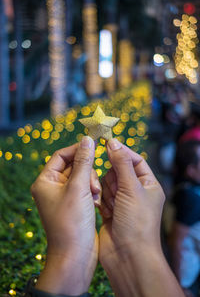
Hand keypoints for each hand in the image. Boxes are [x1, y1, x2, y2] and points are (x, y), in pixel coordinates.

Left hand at [31, 136, 99, 294]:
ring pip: (83, 177)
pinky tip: (97, 203)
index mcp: (46, 181)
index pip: (61, 155)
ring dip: (92, 184)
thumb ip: (84, 162)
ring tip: (96, 197)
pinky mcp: (75, 205)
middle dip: (87, 173)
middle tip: (93, 186)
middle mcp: (53, 187)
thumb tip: (87, 139)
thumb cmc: (72, 222)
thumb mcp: (79, 188)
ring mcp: (65, 197)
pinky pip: (87, 189)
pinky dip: (94, 193)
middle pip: (74, 166)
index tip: (95, 146)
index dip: (77, 149)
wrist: (75, 255)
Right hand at [99, 138, 164, 265]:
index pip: (135, 160)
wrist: (127, 256)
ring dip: (107, 193)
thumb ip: (121, 163)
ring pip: (107, 183)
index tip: (105, 144)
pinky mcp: (110, 211)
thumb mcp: (131, 188)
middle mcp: (136, 191)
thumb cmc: (136, 222)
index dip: (121, 152)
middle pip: (117, 171)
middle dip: (113, 180)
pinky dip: (102, 202)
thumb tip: (113, 142)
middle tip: (116, 193)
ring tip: (113, 207)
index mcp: (148, 184)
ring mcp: (122, 202)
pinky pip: (101, 196)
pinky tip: (107, 213)